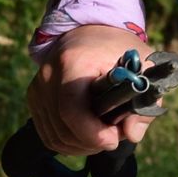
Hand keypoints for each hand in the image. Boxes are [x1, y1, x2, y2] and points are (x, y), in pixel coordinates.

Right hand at [26, 23, 154, 157]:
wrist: (90, 31)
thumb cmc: (119, 50)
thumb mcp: (142, 68)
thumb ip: (143, 102)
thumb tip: (132, 134)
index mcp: (74, 62)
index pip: (71, 109)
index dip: (93, 133)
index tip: (115, 138)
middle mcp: (49, 75)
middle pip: (63, 129)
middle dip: (93, 142)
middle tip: (115, 135)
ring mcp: (38, 88)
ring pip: (55, 138)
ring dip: (82, 145)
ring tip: (103, 133)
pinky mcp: (34, 98)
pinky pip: (48, 135)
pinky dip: (69, 142)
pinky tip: (88, 134)